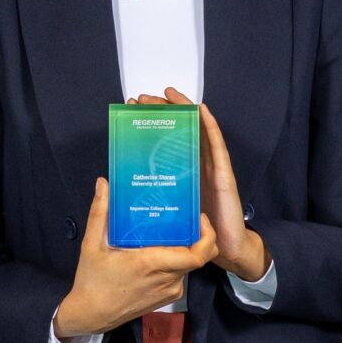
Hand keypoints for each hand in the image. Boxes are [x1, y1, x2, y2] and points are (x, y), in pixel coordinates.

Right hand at [54, 177, 218, 339]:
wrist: (91, 315)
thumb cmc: (91, 282)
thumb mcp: (91, 245)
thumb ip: (100, 212)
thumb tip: (103, 184)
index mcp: (151, 264)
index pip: (196, 255)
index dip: (206, 236)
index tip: (200, 218)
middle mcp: (166, 279)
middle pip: (198, 256)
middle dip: (198, 235)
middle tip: (188, 216)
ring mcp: (169, 290)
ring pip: (190, 264)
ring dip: (186, 247)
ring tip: (173, 229)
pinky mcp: (167, 297)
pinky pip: (181, 274)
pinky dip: (178, 260)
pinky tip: (163, 248)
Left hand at [144, 88, 266, 281]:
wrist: (224, 249)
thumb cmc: (195, 232)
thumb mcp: (166, 209)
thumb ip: (149, 195)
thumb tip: (117, 184)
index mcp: (182, 171)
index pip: (165, 139)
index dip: (151, 123)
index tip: (133, 109)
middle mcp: (197, 165)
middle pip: (179, 129)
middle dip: (162, 111)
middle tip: (142, 99)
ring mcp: (212, 167)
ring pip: (197, 130)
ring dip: (183, 109)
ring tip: (168, 94)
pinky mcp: (223, 174)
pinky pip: (217, 146)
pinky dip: (209, 126)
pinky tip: (200, 110)